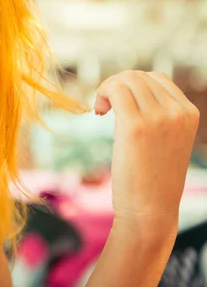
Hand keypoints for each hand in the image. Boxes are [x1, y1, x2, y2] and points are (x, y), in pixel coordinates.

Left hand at [94, 70, 199, 233]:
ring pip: (126, 79)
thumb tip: (128, 89)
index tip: (119, 105)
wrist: (150, 211)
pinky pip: (115, 90)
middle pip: (138, 76)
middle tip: (106, 108)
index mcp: (189, 113)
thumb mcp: (166, 141)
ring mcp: (159, 118)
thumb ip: (158, 115)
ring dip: (107, 89)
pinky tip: (98, 112)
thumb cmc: (151, 179)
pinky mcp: (135, 126)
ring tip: (102, 110)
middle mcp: (177, 112)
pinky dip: (102, 93)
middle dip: (116, 86)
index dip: (132, 85)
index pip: (157, 78)